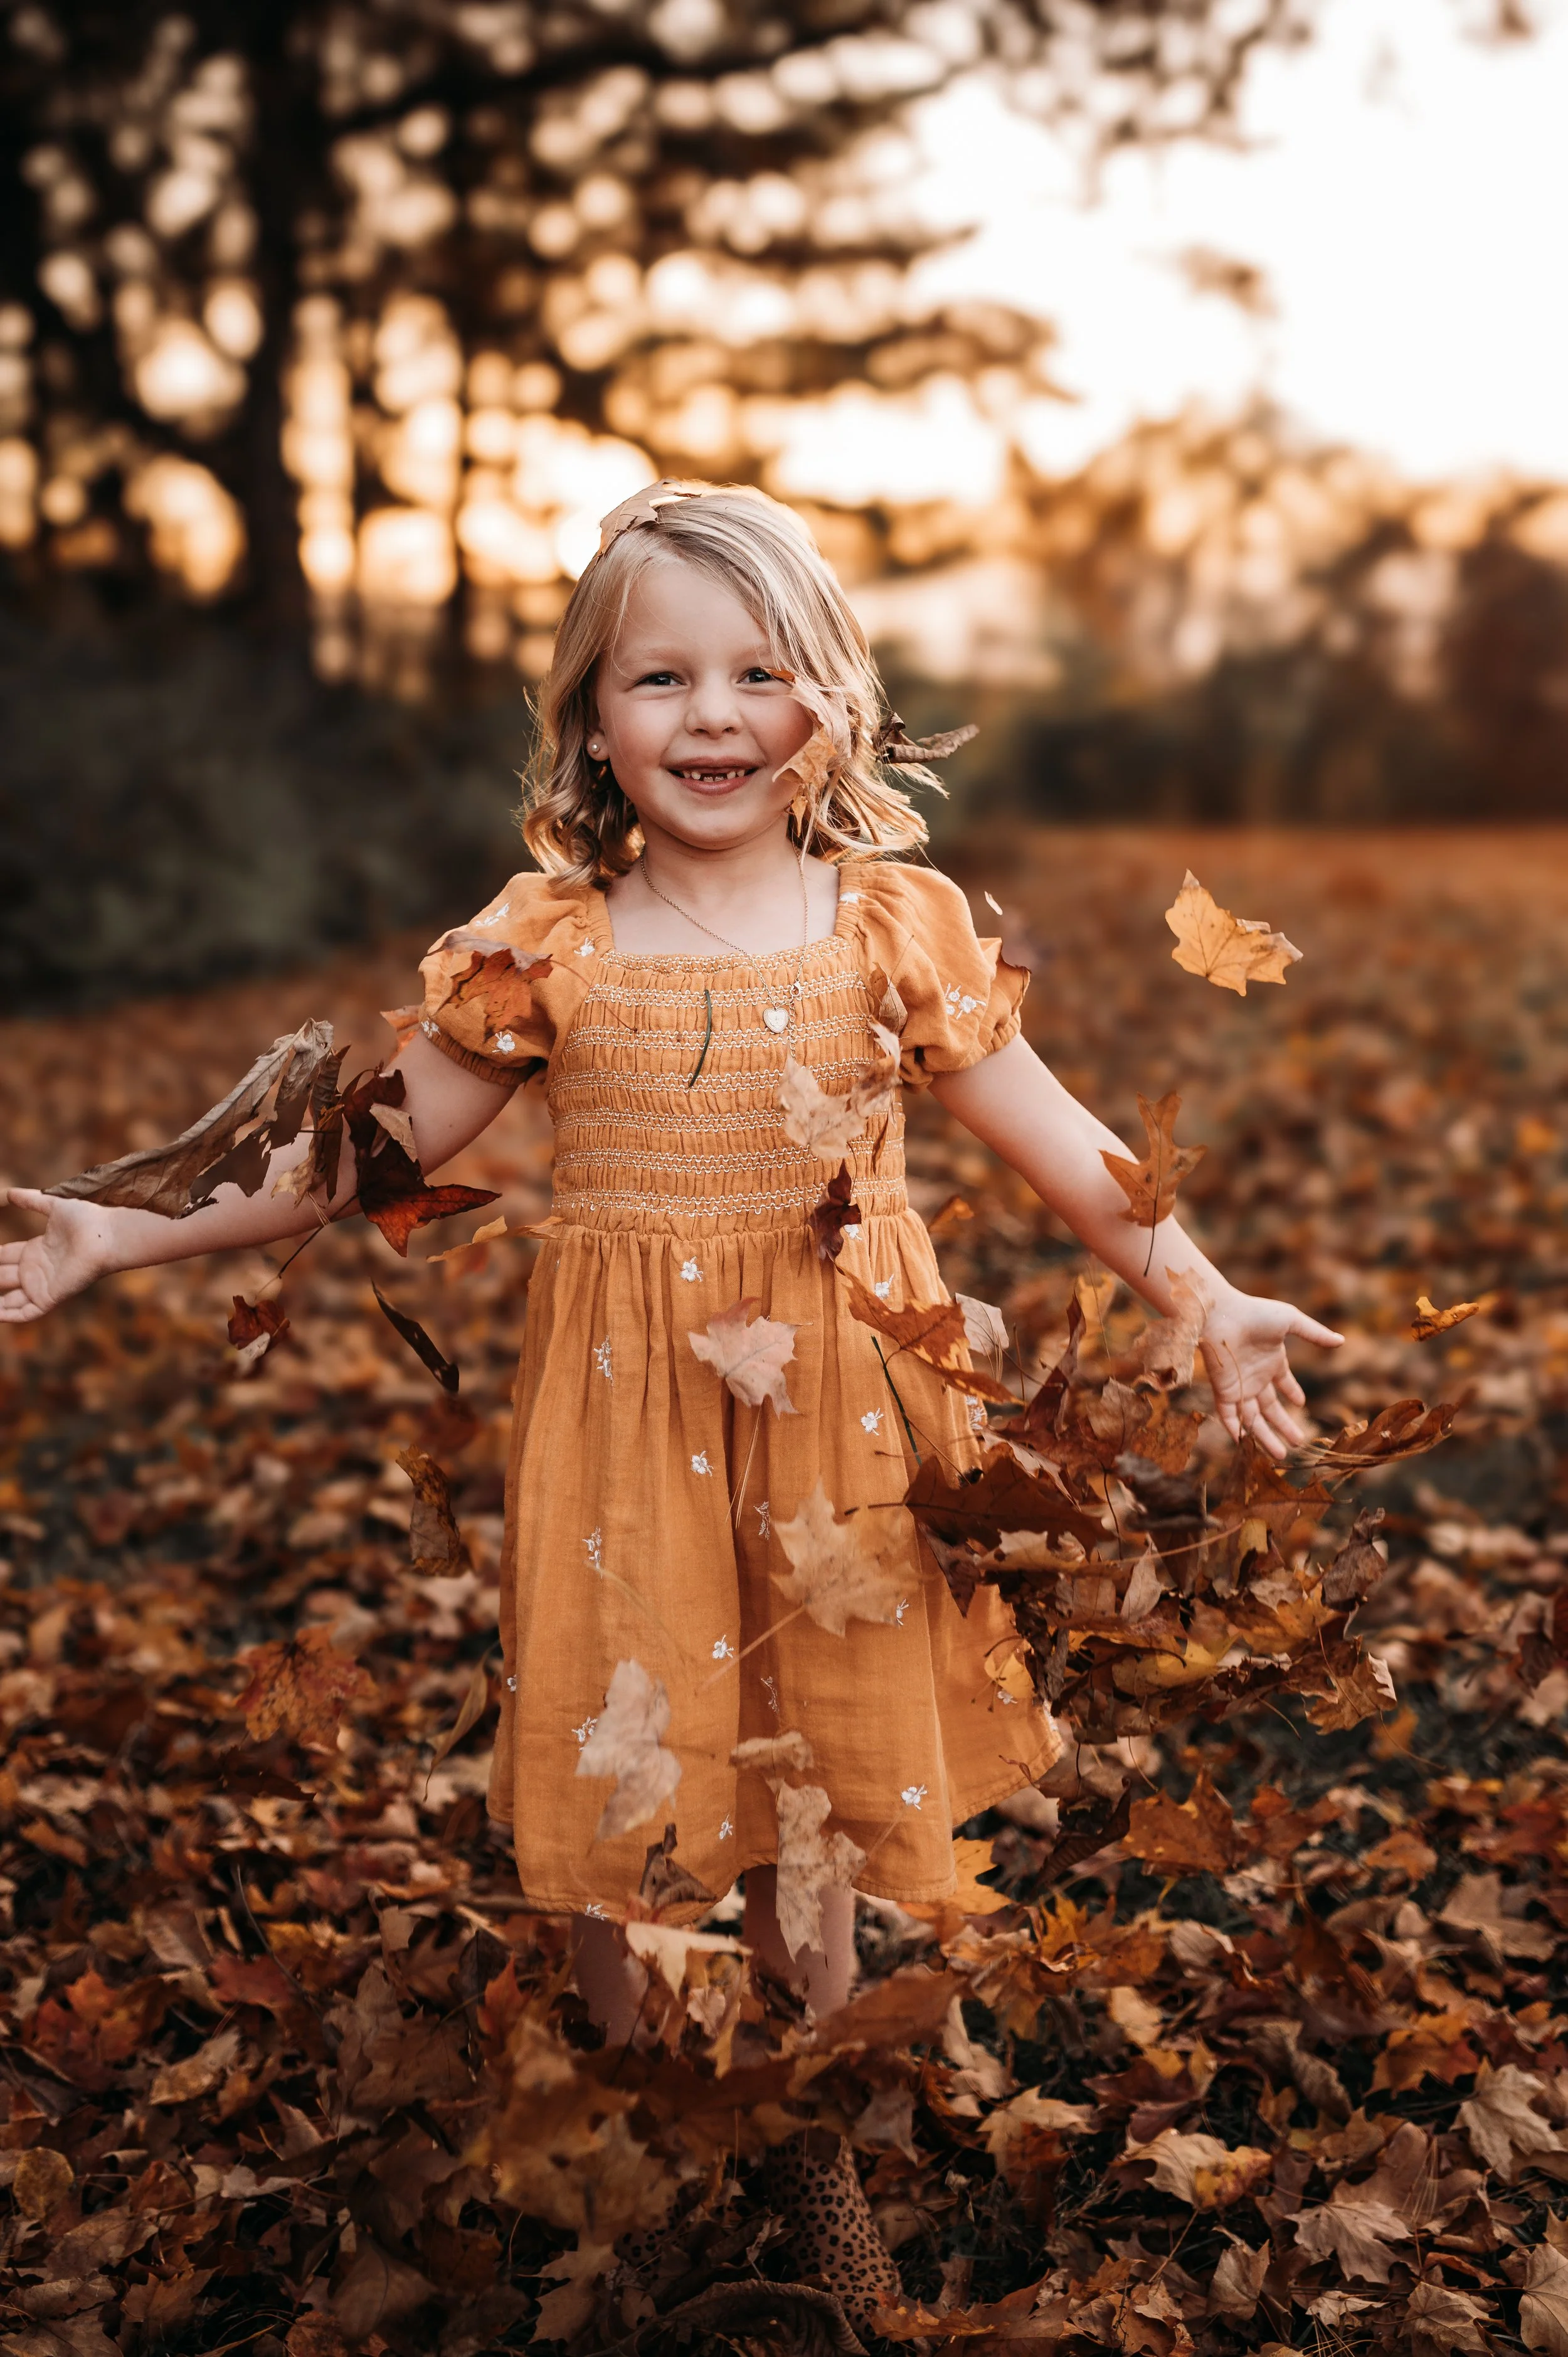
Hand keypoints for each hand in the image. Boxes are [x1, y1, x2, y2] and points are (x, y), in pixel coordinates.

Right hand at [0, 1190, 115, 1323]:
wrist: (106, 1236)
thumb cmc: (87, 1220)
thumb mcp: (52, 1206)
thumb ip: (31, 1200)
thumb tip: (9, 1192)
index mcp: (36, 1250)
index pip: (4, 1256)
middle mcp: (36, 1270)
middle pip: (1, 1277)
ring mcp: (41, 1285)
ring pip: (9, 1299)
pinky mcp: (48, 1298)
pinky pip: (24, 1313)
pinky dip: (7, 1315)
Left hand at [1198, 1286, 1342, 1460]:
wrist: (1221, 1314)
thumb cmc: (1254, 1313)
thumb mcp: (1291, 1321)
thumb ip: (1314, 1333)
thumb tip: (1341, 1340)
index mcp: (1272, 1361)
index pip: (1283, 1383)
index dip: (1292, 1394)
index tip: (1301, 1406)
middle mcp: (1255, 1377)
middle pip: (1270, 1408)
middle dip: (1283, 1426)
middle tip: (1297, 1442)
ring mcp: (1239, 1385)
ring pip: (1252, 1418)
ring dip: (1265, 1436)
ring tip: (1280, 1455)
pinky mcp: (1223, 1390)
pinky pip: (1228, 1414)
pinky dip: (1234, 1428)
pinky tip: (1243, 1444)